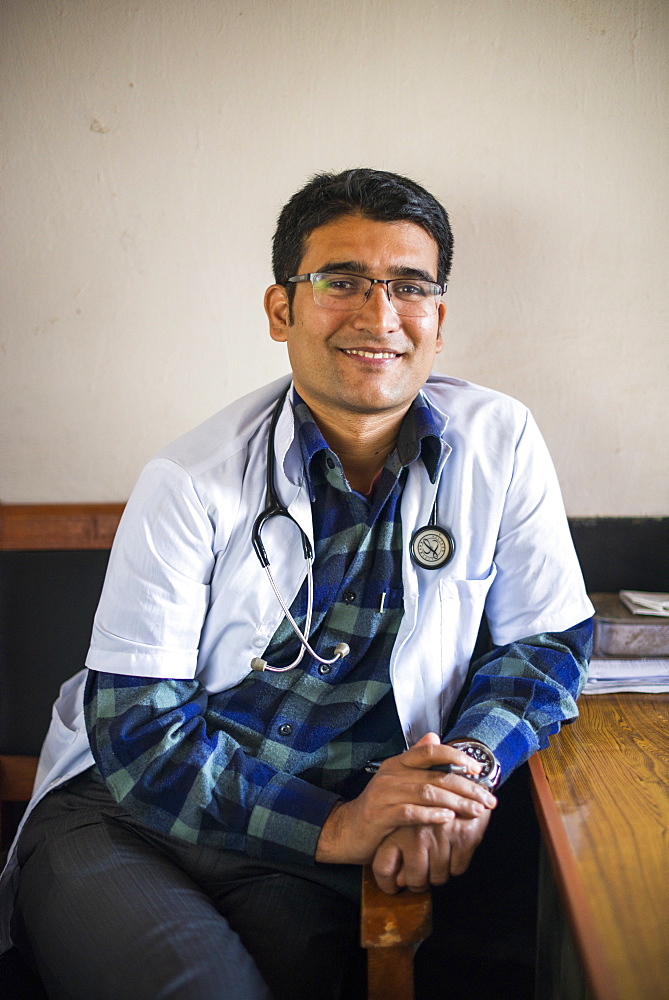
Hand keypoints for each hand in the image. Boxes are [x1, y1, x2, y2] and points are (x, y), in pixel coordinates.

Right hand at [314, 732, 495, 864]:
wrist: (347, 830)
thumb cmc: (379, 807)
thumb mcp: (396, 780)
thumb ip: (415, 760)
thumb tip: (434, 736)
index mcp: (398, 763)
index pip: (429, 750)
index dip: (456, 756)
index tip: (478, 769)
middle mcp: (391, 774)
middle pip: (436, 775)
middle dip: (467, 788)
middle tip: (488, 800)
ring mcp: (385, 794)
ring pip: (428, 793)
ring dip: (456, 803)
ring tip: (475, 812)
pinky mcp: (381, 815)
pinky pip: (412, 813)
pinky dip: (432, 815)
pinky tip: (448, 819)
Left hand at [371, 809, 491, 894]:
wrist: (456, 777)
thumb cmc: (425, 803)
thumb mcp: (401, 820)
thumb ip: (394, 849)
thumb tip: (397, 881)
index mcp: (396, 828)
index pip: (384, 868)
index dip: (387, 884)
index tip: (394, 886)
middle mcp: (416, 833)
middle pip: (415, 880)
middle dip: (418, 883)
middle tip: (421, 877)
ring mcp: (441, 835)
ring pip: (438, 877)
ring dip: (439, 875)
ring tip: (437, 861)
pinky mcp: (464, 836)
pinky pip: (458, 869)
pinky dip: (456, 865)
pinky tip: (452, 851)